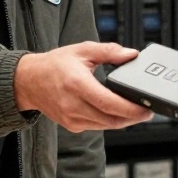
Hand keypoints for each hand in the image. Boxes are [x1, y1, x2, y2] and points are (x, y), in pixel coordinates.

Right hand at [13, 42, 153, 131]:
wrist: (29, 81)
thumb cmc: (55, 65)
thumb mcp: (82, 50)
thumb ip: (109, 51)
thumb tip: (131, 54)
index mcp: (77, 84)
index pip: (109, 103)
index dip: (131, 109)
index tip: (146, 108)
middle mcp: (73, 105)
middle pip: (111, 119)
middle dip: (133, 117)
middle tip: (147, 110)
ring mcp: (71, 118)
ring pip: (106, 126)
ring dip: (123, 121)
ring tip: (136, 111)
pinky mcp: (72, 126)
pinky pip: (97, 126)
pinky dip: (110, 121)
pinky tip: (116, 112)